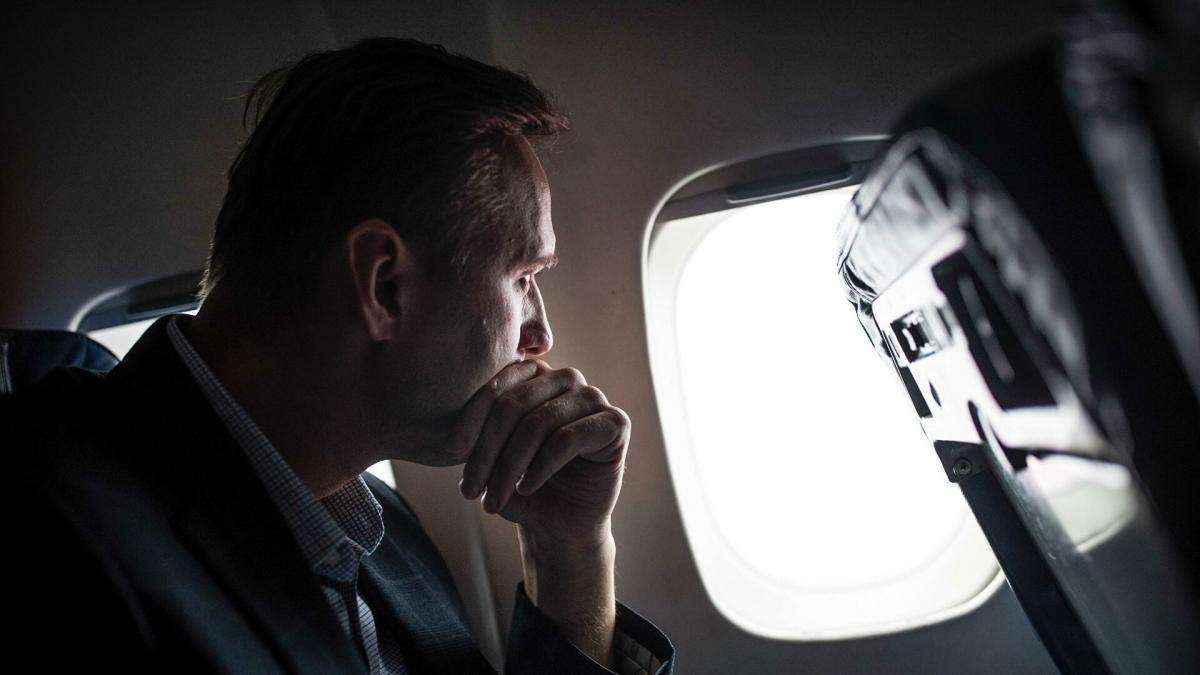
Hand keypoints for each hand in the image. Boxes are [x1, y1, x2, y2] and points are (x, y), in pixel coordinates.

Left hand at [450, 359, 629, 544]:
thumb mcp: (490, 456)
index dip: (471, 418)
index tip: (450, 452)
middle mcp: (564, 379)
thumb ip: (475, 432)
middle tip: (469, 490)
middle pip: (515, 403)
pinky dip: (541, 467)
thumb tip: (440, 424)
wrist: (558, 525)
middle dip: (488, 450)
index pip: (497, 386)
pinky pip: (568, 438)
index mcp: (533, 375)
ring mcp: (593, 398)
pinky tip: (527, 489)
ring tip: (494, 498)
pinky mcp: (616, 423)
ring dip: (510, 466)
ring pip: (539, 422)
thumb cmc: (520, 486)